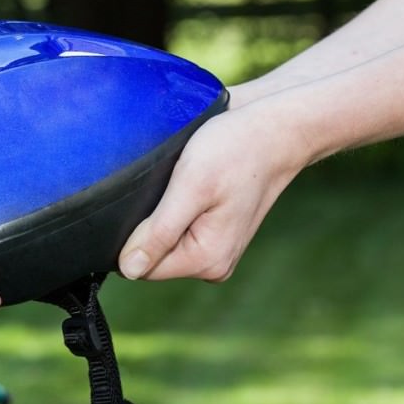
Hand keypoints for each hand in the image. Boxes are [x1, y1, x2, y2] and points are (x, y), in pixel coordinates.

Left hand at [118, 104, 306, 281]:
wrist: (274, 133)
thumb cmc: (235, 151)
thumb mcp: (189, 187)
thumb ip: (159, 232)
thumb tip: (129, 270)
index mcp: (206, 261)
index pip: (142, 268)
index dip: (133, 237)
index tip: (152, 202)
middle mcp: (214, 266)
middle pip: (154, 258)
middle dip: (151, 225)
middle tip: (174, 189)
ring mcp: (219, 253)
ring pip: (166, 245)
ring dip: (165, 217)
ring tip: (186, 187)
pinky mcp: (219, 238)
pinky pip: (181, 234)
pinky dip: (178, 212)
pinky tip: (193, 190)